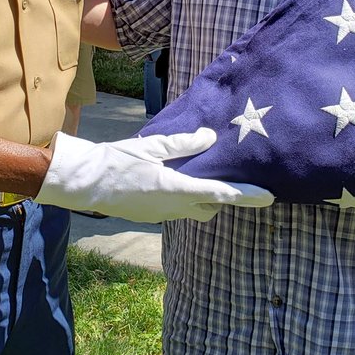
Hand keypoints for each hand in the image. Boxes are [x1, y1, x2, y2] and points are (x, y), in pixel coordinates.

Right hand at [35, 127, 273, 222]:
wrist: (84, 183)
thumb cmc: (116, 160)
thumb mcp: (152, 146)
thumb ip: (184, 144)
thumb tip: (211, 137)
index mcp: (177, 189)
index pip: (221, 194)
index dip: (247, 196)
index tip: (270, 197)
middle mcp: (173, 208)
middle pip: (211, 208)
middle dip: (221, 197)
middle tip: (224, 174)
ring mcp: (161, 216)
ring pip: (193, 209)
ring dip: (199, 196)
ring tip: (195, 173)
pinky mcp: (150, 217)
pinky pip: (175, 209)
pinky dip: (181, 197)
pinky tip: (170, 179)